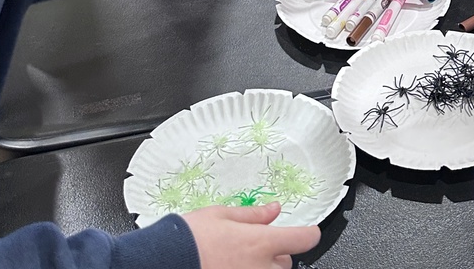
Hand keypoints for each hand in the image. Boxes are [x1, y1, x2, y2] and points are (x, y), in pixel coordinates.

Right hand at [183, 202, 319, 268]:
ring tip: (240, 259)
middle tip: (254, 246)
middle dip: (276, 253)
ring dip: (264, 268)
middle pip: (286, 263)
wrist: (164, 261)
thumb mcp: (222, 215)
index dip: (309, 233)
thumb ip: (253, 215)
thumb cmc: (189, 238)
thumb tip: (274, 210)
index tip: (307, 231)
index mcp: (260, 243)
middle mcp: (260, 268)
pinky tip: (232, 266)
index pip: (303, 239)